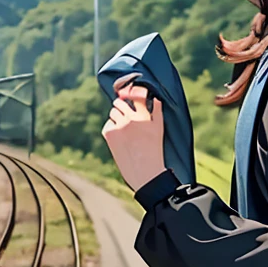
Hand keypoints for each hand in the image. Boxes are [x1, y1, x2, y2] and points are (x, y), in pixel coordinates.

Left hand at [101, 77, 165, 191]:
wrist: (146, 174)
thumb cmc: (155, 153)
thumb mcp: (160, 131)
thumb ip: (157, 113)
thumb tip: (156, 99)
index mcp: (146, 116)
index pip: (137, 94)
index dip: (131, 92)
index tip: (128, 93)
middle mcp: (132, 118)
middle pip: (120, 102)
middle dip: (120, 106)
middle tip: (123, 114)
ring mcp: (120, 125)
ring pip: (113, 113)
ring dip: (116, 117)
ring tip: (123, 130)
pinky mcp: (110, 134)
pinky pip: (108, 125)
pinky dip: (111, 130)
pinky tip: (119, 140)